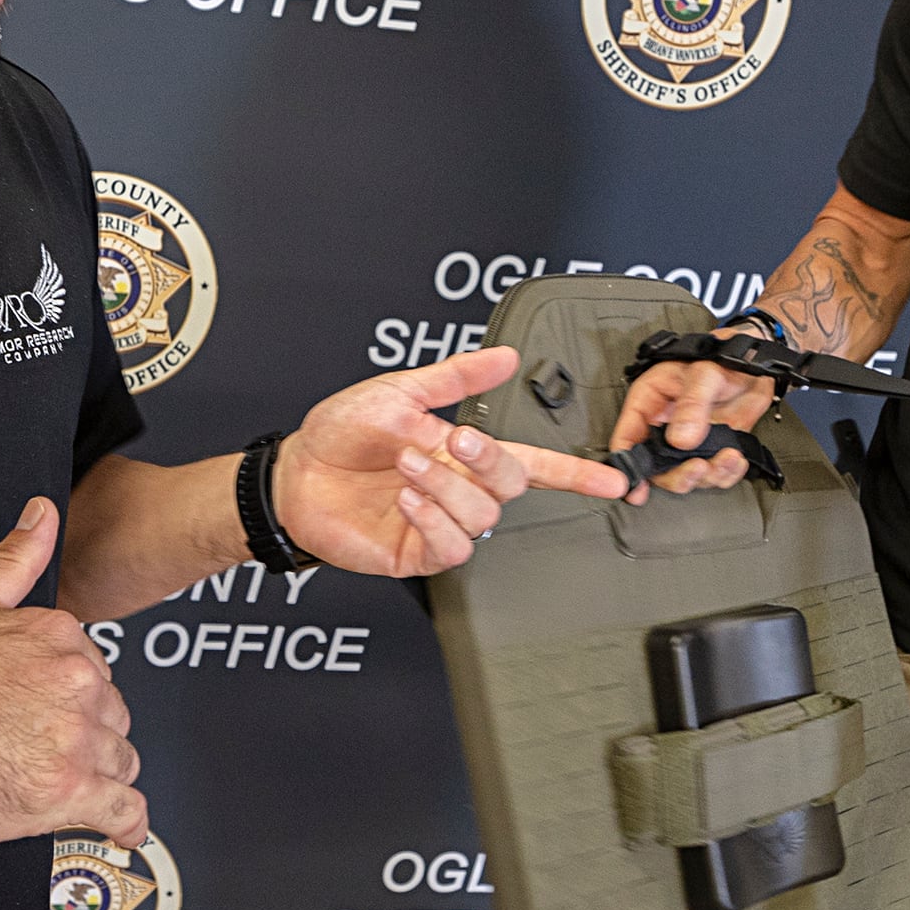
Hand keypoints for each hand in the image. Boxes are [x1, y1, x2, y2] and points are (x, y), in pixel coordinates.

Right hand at [0, 499, 145, 846]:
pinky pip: (124, 813)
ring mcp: (74, 738)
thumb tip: (43, 516)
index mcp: (56, 635)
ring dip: (98, 778)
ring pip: (121, 763)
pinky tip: (116, 830)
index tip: (43, 715)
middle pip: (113, 717)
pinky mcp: (66, 794)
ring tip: (54, 789)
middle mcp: (75, 681)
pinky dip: (124, 825)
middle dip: (85, 737)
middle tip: (36, 753)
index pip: (95, 671)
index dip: (68, 699)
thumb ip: (13, 561)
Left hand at [275, 346, 633, 575]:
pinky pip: (451, 547)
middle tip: (454, 440)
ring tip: (407, 464)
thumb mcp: (399, 391)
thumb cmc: (341, 434)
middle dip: (487, 460)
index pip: (533, 464)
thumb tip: (504, 357)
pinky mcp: (416, 552)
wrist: (296, 474)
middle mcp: (458, 488)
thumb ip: (455, 376)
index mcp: (462, 452)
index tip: (613, 481)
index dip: (576, 475)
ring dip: (447, 487)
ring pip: (481, 515)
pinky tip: (409, 500)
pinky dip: (434, 519)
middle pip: (511, 484)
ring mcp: (439, 522)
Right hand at [605, 329, 778, 499]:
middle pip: (656, 467)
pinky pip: (715, 473)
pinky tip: (736, 461)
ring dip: (707, 476)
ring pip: (688, 474)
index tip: (636, 489)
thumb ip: (692, 404)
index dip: (628, 466)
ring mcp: (690, 441)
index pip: (628, 438)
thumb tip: (679, 440)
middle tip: (697, 469)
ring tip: (728, 459)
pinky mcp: (714, 449)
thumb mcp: (704, 373)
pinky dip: (727, 474)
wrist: (755, 361)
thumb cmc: (722, 357)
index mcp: (649, 403)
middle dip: (677, 476)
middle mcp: (664, 427)